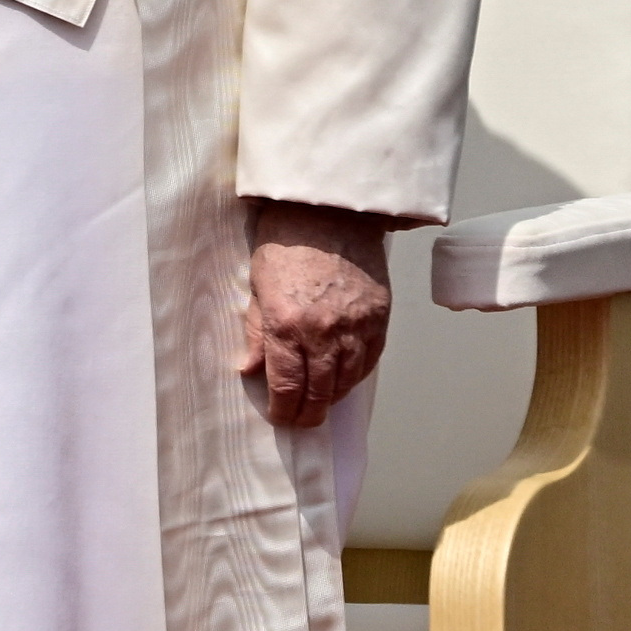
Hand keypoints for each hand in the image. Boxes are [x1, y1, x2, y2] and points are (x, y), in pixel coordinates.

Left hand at [236, 201, 394, 426]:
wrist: (329, 210)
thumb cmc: (285, 243)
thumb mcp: (257, 287)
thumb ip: (257, 333)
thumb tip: (251, 370)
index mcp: (287, 324)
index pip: (287, 385)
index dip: (283, 409)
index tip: (280, 417)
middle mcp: (324, 331)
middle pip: (320, 391)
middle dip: (308, 414)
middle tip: (301, 421)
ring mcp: (356, 325)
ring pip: (348, 380)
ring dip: (333, 397)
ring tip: (321, 402)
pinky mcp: (379, 316)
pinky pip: (370, 360)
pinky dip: (356, 375)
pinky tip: (344, 379)